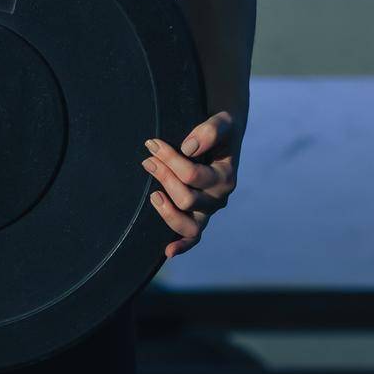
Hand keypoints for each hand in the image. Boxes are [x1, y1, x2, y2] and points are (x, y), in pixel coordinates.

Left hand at [141, 110, 240, 259]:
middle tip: (148, 159)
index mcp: (226, 177)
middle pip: (186, 199)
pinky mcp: (199, 219)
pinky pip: (193, 239)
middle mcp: (219, 199)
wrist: (225, 138)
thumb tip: (187, 149)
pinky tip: (167, 251)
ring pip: (189, 226)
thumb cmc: (220, 130)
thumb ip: (210, 130)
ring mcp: (208, 212)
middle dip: (164, 177)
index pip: (193, 175)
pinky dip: (181, 246)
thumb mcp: (222, 121)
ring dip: (167, 212)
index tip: (153, 144)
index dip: (170, 159)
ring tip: (152, 194)